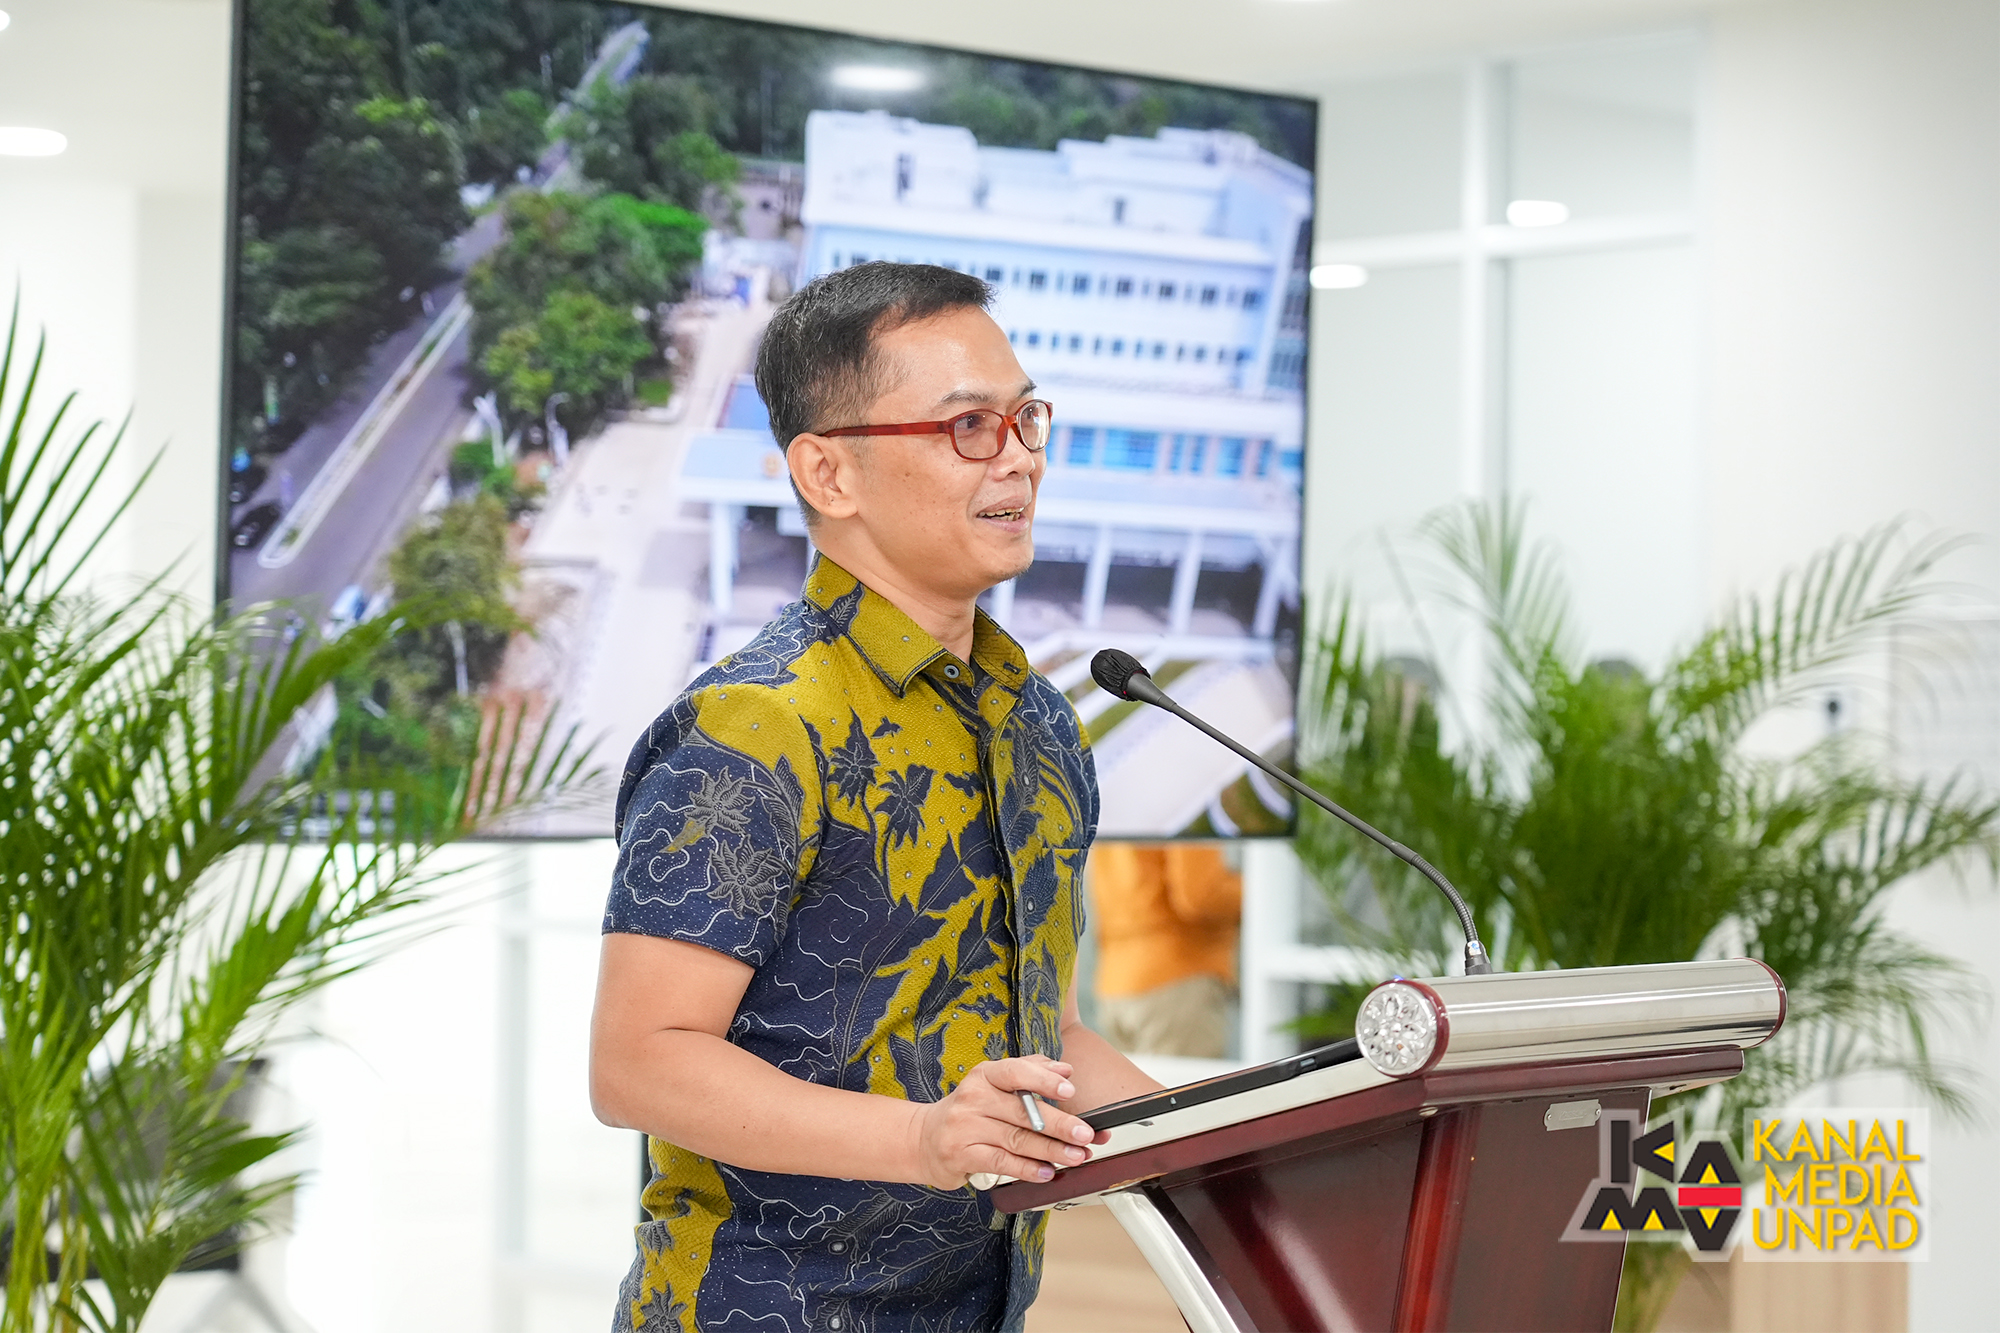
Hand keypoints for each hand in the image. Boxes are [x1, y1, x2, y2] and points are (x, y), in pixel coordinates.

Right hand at [907, 1055, 1107, 1189]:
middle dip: (1060, 1124)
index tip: (1069, 1089)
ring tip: (1076, 1156)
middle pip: (1023, 1112)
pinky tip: (1047, 1172)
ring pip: (1017, 1140)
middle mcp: (973, 1098)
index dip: (1043, 1080)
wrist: (925, 1140)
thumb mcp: (994, 1085)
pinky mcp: (962, 1155)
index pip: (1015, 1072)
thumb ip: (1030, 1073)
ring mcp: (965, 1128)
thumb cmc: (970, 1112)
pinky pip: (1002, 1163)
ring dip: (1052, 1151)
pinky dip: (1028, 1169)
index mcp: (984, 1075)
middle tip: (1085, 1134)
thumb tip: (1064, 1069)